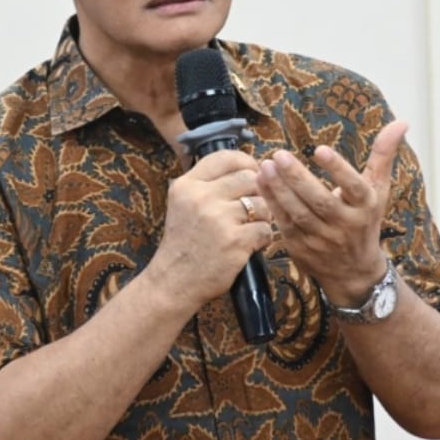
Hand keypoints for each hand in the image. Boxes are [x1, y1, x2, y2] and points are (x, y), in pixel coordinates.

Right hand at [150, 150, 273, 310]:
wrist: (174, 281)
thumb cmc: (183, 242)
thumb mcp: (182, 203)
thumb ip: (207, 184)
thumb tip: (248, 167)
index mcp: (187, 184)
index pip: (226, 158)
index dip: (246, 162)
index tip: (252, 172)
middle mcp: (201, 197)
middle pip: (248, 178)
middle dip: (257, 192)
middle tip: (252, 207)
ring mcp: (219, 219)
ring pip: (260, 204)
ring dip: (262, 216)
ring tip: (250, 227)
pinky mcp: (235, 240)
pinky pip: (265, 228)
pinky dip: (263, 237)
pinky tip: (251, 243)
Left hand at [256, 120, 407, 303]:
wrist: (354, 271)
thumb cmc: (365, 220)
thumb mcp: (378, 189)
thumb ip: (383, 155)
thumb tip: (402, 122)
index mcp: (366, 206)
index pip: (353, 186)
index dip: (338, 169)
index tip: (320, 149)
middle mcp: (346, 224)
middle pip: (320, 201)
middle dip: (298, 178)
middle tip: (279, 155)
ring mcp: (322, 239)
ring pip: (298, 213)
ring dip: (279, 189)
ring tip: (265, 166)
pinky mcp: (302, 248)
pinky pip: (284, 223)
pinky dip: (271, 203)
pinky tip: (261, 182)